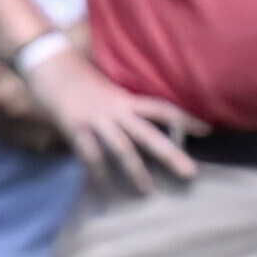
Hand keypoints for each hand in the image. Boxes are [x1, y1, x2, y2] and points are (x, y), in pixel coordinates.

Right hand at [32, 47, 202, 192]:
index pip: (162, 109)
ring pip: (123, 149)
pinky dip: (98, 175)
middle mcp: (116, 109)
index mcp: (125, 98)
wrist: (48, 62)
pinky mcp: (75, 127)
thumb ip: (121, 106)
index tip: (208, 131)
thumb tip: (135, 124)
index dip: (185, 119)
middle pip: (150, 134)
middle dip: (171, 154)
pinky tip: (106, 192)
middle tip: (192, 173)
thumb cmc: (77, 76)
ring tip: (150, 193)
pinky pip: (90, 156)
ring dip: (137, 173)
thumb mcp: (106, 89)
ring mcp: (96, 119)